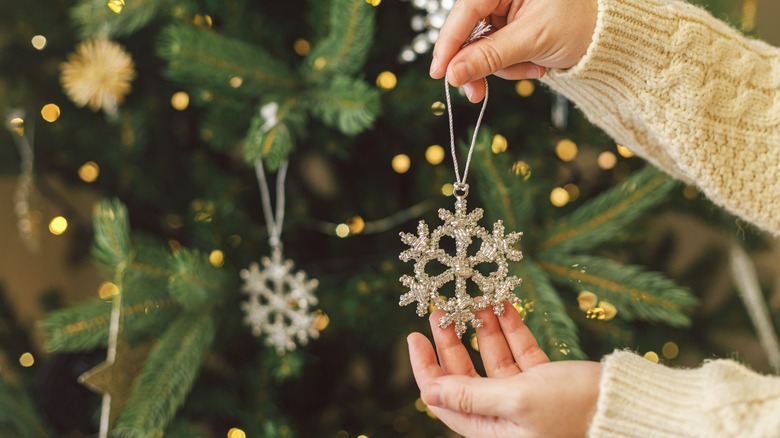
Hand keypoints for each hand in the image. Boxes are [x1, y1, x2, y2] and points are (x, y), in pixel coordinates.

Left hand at [408, 302, 600, 436]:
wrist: (627, 407)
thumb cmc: (574, 409)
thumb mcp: (517, 399)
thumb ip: (471, 395)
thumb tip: (427, 393)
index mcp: (491, 431)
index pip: (444, 400)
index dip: (426, 368)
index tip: (414, 336)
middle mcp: (504, 417)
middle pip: (465, 376)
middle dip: (452, 342)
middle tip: (441, 311)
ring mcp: (525, 399)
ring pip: (492, 360)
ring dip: (482, 330)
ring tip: (473, 300)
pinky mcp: (545, 383)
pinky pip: (519, 353)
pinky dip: (511, 330)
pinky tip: (502, 305)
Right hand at [430, 0, 597, 101]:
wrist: (606, 37)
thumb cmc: (580, 25)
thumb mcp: (533, 41)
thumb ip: (490, 57)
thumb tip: (452, 74)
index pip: (465, 10)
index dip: (449, 43)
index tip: (439, 73)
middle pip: (468, 31)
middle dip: (479, 64)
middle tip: (476, 95)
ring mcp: (503, 9)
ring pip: (480, 47)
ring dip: (503, 67)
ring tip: (533, 69)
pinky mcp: (508, 26)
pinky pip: (494, 52)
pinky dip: (511, 65)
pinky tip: (534, 65)